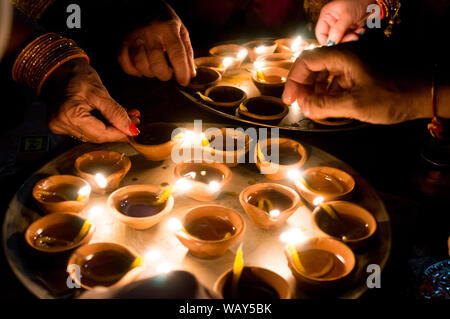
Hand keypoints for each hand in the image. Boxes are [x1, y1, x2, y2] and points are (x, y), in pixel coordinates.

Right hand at [44, 58, 140, 142]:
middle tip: (133, 123)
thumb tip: (130, 130)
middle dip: (117, 131)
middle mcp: (61, 124)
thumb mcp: (99, 92)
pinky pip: (86, 130)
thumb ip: (115, 113)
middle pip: (97, 136)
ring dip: (111, 128)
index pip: (101, 134)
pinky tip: (112, 119)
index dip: (120, 134)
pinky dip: (102, 125)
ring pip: (93, 134)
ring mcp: (59, 126)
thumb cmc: (76, 74)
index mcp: (69, 115)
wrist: (59, 68)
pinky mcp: (62, 125)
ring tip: (126, 118)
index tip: (134, 131)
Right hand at [118, 4, 194, 85]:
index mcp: (168, 28)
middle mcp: (150, 32)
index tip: (184, 81)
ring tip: (156, 69)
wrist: (142, 4)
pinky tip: (140, 69)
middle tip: (168, 73)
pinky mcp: (122, 41)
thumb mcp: (181, 31)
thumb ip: (187, 52)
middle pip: (157, 64)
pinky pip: (124, 62)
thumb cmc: (165, 21)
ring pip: (141, 65)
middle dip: (165, 75)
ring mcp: (134, 36)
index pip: (177, 54)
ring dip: (150, 73)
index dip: (182, 72)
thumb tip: (191, 75)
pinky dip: (133, 70)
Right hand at [282, 47, 428, 123]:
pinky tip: (325, 105)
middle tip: (297, 105)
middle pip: (314, 66)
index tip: (289, 100)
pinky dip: (326, 92)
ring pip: (324, 73)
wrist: (422, 94)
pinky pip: (336, 79)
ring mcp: (353, 64)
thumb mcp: (355, 104)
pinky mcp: (359, 73)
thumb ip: (325, 105)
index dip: (294, 80)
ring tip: (310, 107)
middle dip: (303, 85)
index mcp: (343, 57)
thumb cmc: (391, 97)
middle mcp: (346, 56)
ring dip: (314, 90)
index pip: (307, 61)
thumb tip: (303, 107)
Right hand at [316, 0, 373, 44]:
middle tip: (352, 37)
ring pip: (340, 40)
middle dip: (342, 40)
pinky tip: (361, 31)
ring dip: (350, 38)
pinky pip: (349, 38)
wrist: (373, 0)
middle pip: (331, 39)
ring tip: (358, 33)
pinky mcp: (348, 29)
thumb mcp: (347, 16)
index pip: (321, 34)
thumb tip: (330, 44)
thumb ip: (338, 30)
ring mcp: (340, 26)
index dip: (327, 41)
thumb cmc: (358, 1)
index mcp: (326, 16)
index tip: (335, 45)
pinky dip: (355, 36)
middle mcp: (331, 21)